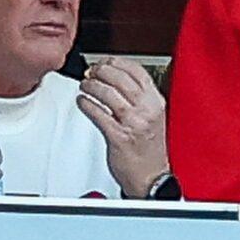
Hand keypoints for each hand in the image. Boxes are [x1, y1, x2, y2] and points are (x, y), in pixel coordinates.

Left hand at [79, 59, 168, 198]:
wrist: (150, 178)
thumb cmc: (149, 150)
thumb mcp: (152, 117)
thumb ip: (138, 98)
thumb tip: (113, 77)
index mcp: (156, 102)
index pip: (137, 71)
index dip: (117, 62)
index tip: (105, 61)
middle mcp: (147, 111)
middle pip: (121, 79)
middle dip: (102, 71)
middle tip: (90, 71)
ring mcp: (134, 124)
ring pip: (109, 94)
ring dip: (92, 86)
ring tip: (84, 86)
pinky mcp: (119, 137)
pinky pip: (99, 114)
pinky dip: (87, 105)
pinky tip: (82, 102)